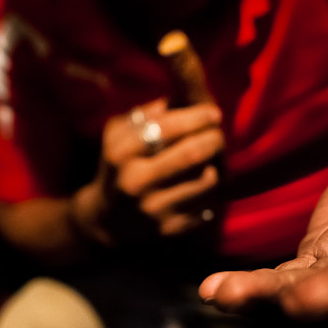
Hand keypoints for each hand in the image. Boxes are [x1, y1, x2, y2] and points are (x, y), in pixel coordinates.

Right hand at [82, 97, 223, 243]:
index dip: (196, 116)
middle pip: (191, 153)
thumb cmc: (118, 166)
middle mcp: (135, 181)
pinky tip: (204, 185)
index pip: (165, 127)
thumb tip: (177, 100)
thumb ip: (144, 115)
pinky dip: (211, 192)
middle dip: (214, 139)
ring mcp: (153, 208)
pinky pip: (206, 205)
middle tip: (219, 135)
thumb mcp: (117, 135)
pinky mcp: (169, 228)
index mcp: (120, 153)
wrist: (108, 220)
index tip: (214, 112)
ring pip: (205, 180)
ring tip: (213, 159)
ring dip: (216, 165)